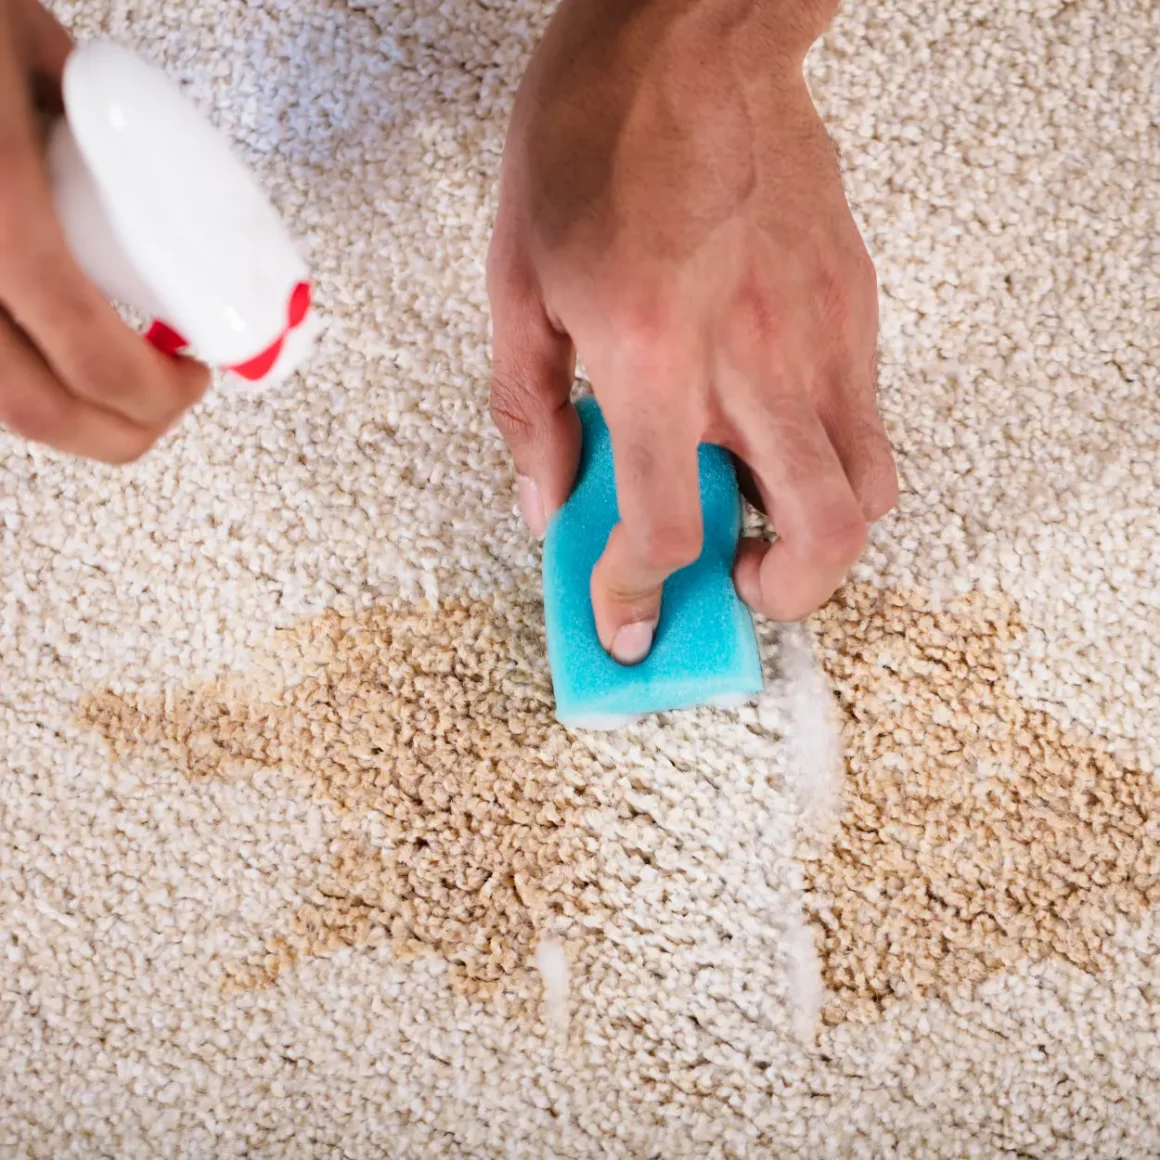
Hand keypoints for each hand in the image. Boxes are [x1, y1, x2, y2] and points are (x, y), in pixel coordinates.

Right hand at [0, 0, 207, 461]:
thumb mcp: (23, 43)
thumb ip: (85, 121)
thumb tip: (141, 177)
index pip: (93, 357)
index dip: (156, 393)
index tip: (192, 376)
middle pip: (35, 412)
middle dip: (119, 433)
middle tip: (162, 406)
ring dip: (61, 410)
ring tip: (109, 386)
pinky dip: (12, 370)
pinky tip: (38, 346)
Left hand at [488, 0, 896, 661]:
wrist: (688, 33)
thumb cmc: (592, 138)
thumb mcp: (518, 283)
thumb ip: (531, 411)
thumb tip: (547, 499)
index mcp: (653, 354)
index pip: (669, 525)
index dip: (641, 594)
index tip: (628, 615)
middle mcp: (755, 357)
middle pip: (823, 537)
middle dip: (779, 596)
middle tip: (731, 586)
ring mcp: (822, 331)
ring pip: (870, 489)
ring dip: (817, 538)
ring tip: (758, 523)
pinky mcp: (856, 302)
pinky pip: (866, 417)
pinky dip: (827, 461)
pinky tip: (769, 432)